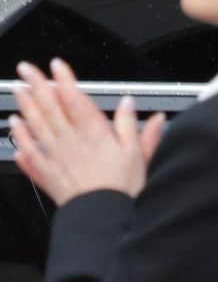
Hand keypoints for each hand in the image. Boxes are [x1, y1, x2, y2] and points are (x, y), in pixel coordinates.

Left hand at [9, 59, 163, 205]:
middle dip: (37, 85)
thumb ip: (133, 125)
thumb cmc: (120, 188)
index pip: (75, 99)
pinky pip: (29, 152)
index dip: (64, 80)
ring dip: (25, 105)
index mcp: (94, 133)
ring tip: (17, 89)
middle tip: (27, 69)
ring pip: (36, 125)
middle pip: (50, 108)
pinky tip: (14, 127)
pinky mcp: (46, 173)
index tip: (57, 65)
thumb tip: (130, 104)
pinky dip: (20, 137)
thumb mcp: (138, 153)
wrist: (101, 216)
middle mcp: (70, 141)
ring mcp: (55, 157)